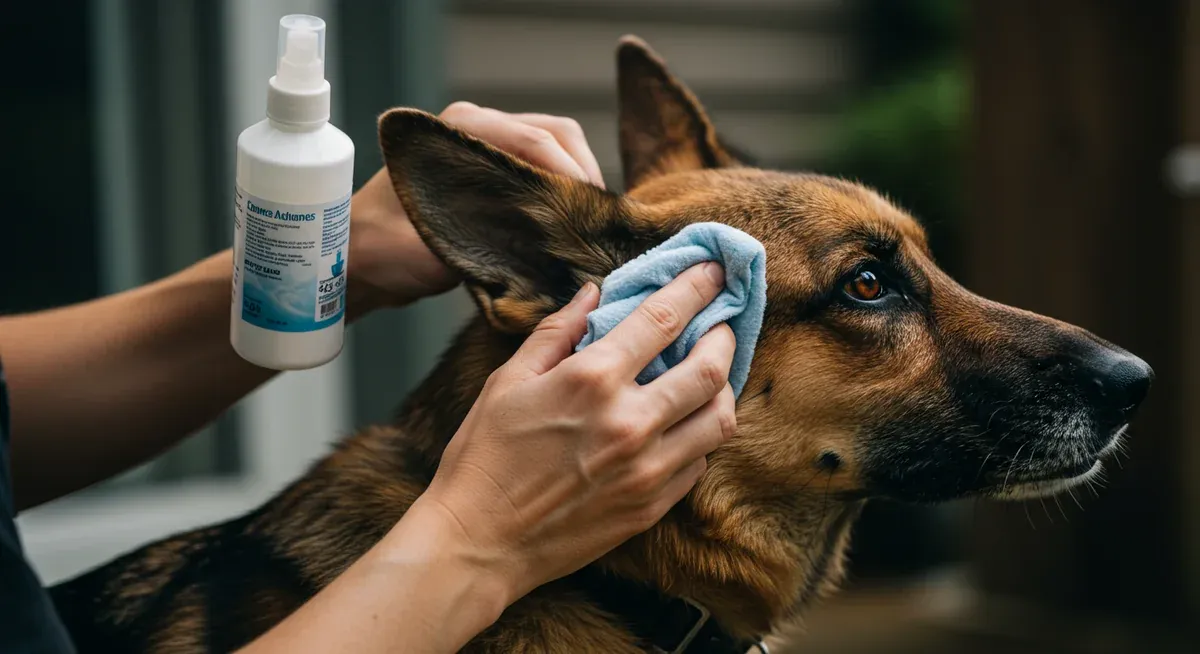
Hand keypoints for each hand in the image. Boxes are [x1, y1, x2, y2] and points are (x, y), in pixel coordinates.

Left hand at [347, 102, 605, 313]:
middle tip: (597, 221)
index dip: (573, 176)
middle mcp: (476, 127)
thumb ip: (491, 240)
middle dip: (583, 175)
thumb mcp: (439, 249)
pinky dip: (563, 185)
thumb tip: (550, 246)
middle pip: (556, 134)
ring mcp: (485, 143)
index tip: (591, 215)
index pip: (538, 139)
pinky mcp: (491, 165)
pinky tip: (570, 218)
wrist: (354, 261)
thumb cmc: (383, 253)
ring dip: (577, 180)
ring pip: (555, 146)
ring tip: (589, 222)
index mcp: (461, 131)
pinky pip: (542, 163)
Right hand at [394, 262, 736, 605]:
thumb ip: (557, 331)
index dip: (697, 287)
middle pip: (711, 367)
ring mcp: (647, 469)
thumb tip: (593, 293)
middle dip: (725, 335)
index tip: (714, 270)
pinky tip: (683, 425)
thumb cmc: (484, 458)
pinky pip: (699, 463)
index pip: (664, 318)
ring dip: (722, 389)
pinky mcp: (651, 506)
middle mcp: (630, 422)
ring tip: (710, 375)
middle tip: (722, 323)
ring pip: (719, 420)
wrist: (478, 543)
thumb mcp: (508, 381)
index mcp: (592, 380)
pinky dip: (700, 437)